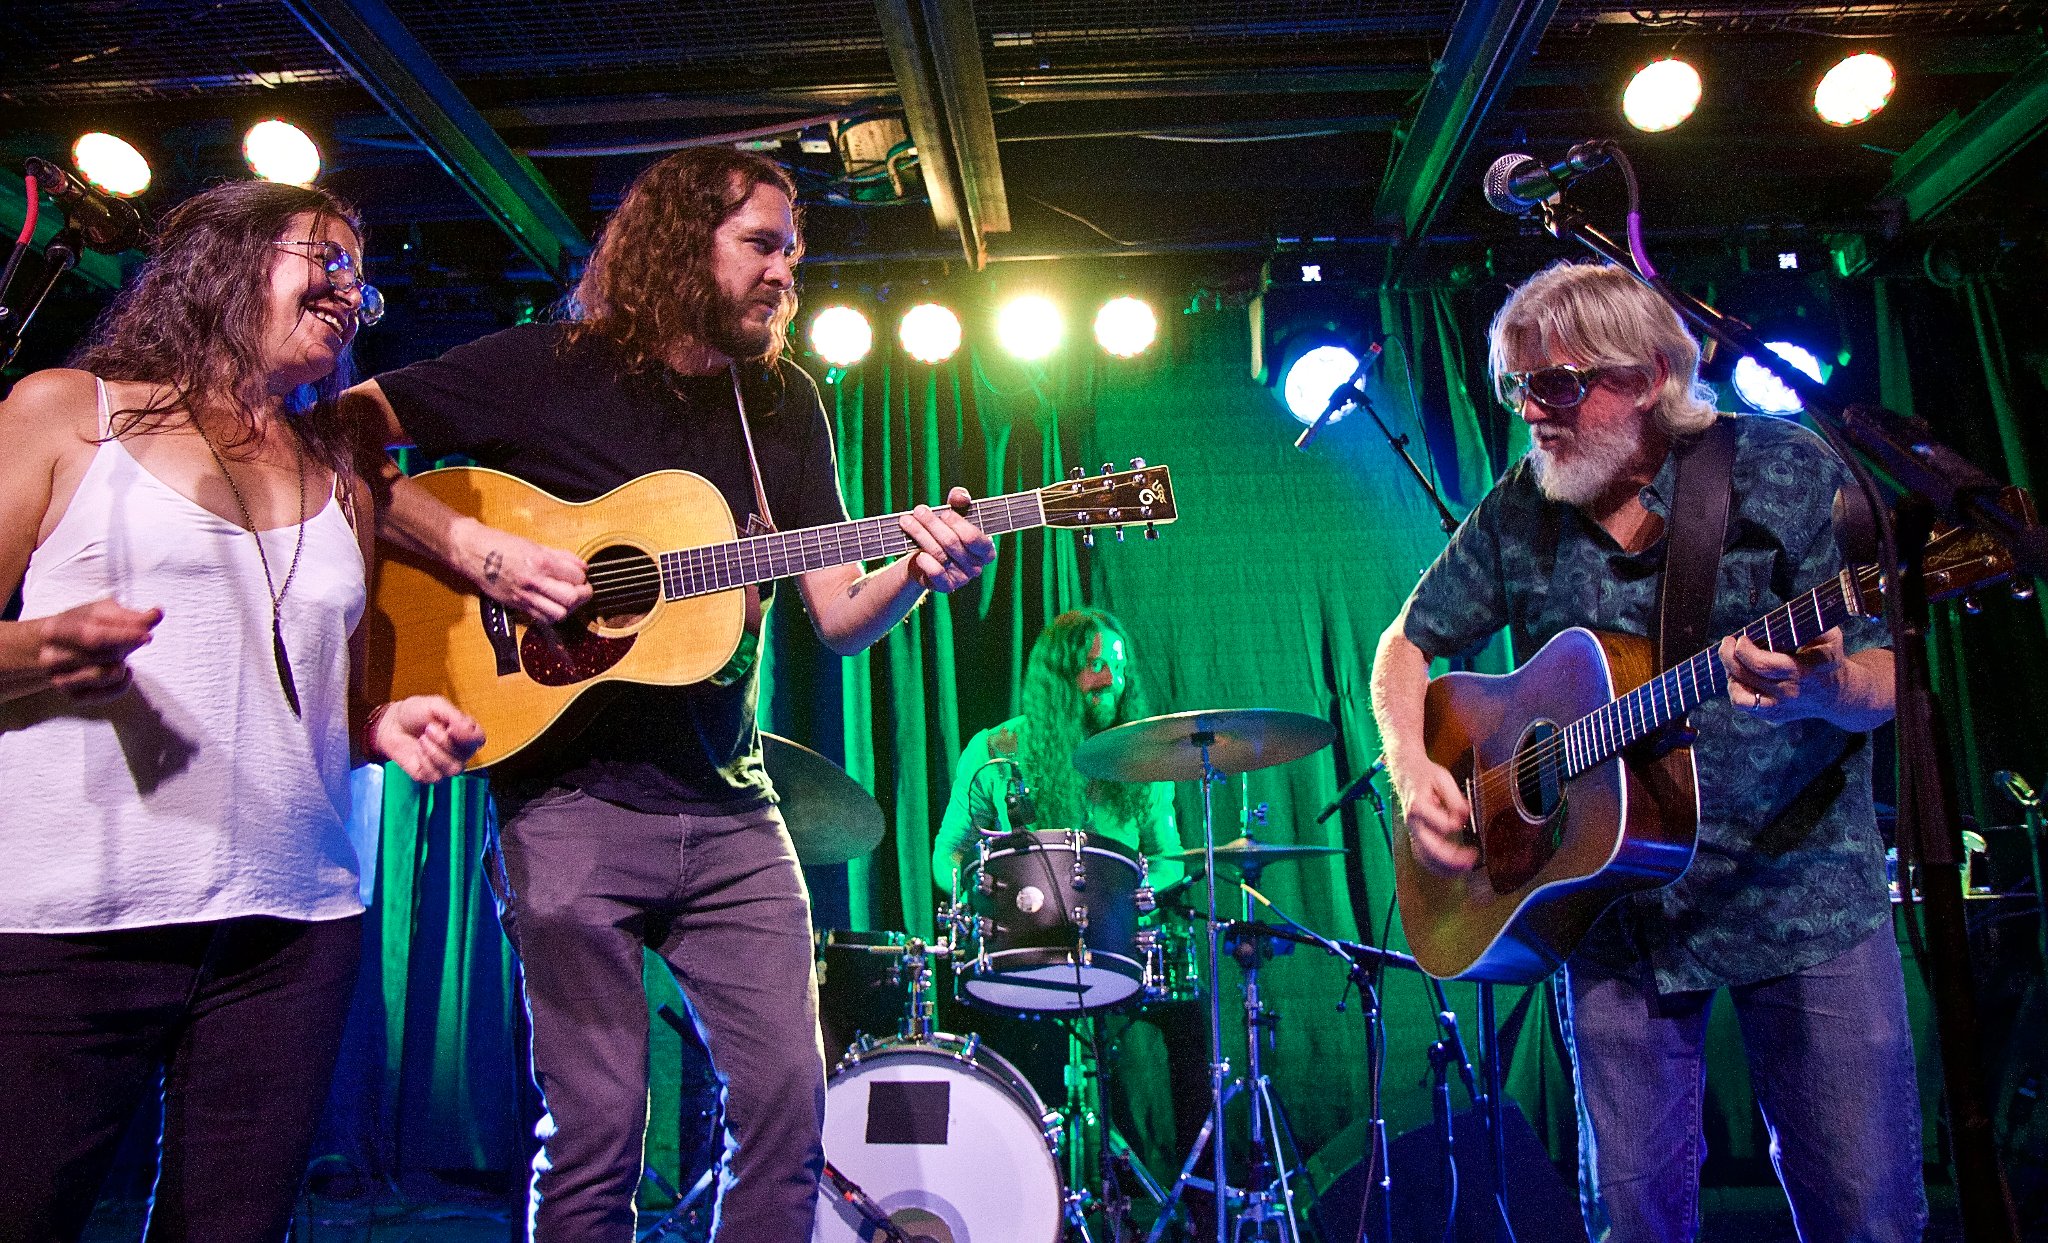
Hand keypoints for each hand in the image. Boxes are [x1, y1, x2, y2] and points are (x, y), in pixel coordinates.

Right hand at [37, 598, 161, 700]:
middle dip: (124, 647)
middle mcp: (52, 658)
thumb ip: (130, 616)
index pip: (93, 637)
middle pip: (103, 656)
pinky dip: (124, 681)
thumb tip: (157, 614)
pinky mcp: (75, 696)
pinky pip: (112, 692)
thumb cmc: (80, 625)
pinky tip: (121, 669)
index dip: (123, 636)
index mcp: (55, 631)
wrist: (53, 647)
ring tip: (118, 654)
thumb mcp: (101, 613)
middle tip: (131, 638)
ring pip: (108, 675)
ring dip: (122, 663)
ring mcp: (60, 680)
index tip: (147, 635)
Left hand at [370, 695, 484, 783]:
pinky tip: (417, 751)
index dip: (468, 736)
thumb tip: (469, 729)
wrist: (391, 724)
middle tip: (428, 728)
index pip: (479, 740)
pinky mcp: (431, 775)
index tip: (451, 726)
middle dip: (444, 741)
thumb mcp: (436, 705)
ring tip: (422, 739)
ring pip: (453, 769)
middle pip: (465, 755)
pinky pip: (435, 776)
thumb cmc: (415, 712)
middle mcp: (460, 751)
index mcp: (464, 732)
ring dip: (434, 753)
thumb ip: (455, 716)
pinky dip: (424, 762)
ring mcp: (446, 764)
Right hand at [459, 519, 589, 622]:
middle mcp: (534, 581)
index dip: (582, 576)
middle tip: (581, 589)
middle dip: (582, 594)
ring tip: (568, 599)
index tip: (580, 574)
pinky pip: (542, 618)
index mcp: (540, 562)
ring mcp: (525, 596)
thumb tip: (581, 565)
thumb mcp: (534, 544)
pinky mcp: (517, 606)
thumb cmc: (499, 545)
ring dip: (569, 607)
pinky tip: (553, 605)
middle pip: (571, 598)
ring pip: (559, 614)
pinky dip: (553, 614)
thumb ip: (561, 557)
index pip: (576, 577)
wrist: (472, 552)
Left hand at [899, 487, 994, 593]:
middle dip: (932, 524)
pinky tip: (918, 554)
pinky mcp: (946, 586)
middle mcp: (977, 566)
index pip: (973, 537)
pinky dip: (926, 563)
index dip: (958, 524)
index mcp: (986, 549)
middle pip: (952, 543)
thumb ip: (960, 501)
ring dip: (920, 534)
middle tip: (918, 511)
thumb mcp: (954, 514)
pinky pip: (936, 574)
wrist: (925, 558)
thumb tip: (960, 496)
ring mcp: (962, 578)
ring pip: (939, 554)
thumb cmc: (945, 532)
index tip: (944, 512)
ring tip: (906, 521)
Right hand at [1391, 753, 1477, 875]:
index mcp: (1418, 806)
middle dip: (1452, 859)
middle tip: (1471, 859)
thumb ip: (1454, 799)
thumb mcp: (1443, 778)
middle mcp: (1413, 822)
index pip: (1441, 825)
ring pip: (1426, 858)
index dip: (1456, 823)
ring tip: (1465, 867)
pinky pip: (1424, 857)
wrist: (1405, 771)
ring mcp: (1413, 831)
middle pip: (1430, 849)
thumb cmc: (1425, 774)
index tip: (1464, 816)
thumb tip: (1463, 817)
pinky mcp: (1416, 836)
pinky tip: (1452, 869)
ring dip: (1446, 867)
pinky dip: (1438, 867)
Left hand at [1719, 628, 1846, 723]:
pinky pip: (1743, 705)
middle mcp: (1789, 693)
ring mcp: (1779, 708)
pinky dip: (1735, 689)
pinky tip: (1738, 676)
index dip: (1745, 651)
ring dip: (1730, 675)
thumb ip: (1811, 625)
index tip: (1741, 639)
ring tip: (1732, 661)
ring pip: (1740, 697)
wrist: (1835, 694)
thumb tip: (1788, 614)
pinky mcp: (1772, 716)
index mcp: (1802, 671)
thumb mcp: (1830, 638)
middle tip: (1727, 643)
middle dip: (1729, 657)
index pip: (1765, 665)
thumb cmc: (1827, 659)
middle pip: (1747, 677)